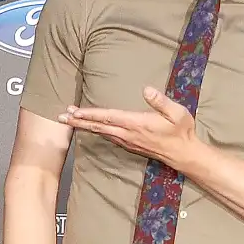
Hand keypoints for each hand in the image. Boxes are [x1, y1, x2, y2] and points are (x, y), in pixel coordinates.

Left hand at [59, 87, 197, 168]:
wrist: (183, 154)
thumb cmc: (181, 131)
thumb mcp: (177, 113)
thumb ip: (161, 101)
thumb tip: (146, 89)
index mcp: (137, 124)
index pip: (108, 117)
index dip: (90, 114)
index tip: (74, 111)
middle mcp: (128, 134)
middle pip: (98, 126)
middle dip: (78, 121)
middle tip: (61, 117)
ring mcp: (127, 141)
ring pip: (101, 132)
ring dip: (84, 126)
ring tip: (69, 120)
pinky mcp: (129, 144)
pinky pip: (108, 136)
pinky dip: (95, 130)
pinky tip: (88, 127)